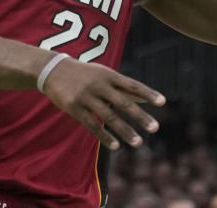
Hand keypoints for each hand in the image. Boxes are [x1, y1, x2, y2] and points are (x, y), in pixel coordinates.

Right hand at [41, 56, 165, 149]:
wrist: (53, 70)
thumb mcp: (103, 74)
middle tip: (155, 127)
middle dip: (140, 116)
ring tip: (138, 142)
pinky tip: (116, 145)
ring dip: (125, 131)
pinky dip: (105, 136)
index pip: (133, 85)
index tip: (163, 102)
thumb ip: (122, 86)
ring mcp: (87, 97)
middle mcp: (100, 86)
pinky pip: (93, 125)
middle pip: (124, 103)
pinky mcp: (75, 108)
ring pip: (110, 117)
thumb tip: (143, 98)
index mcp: (110, 75)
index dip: (148, 93)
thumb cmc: (84, 74)